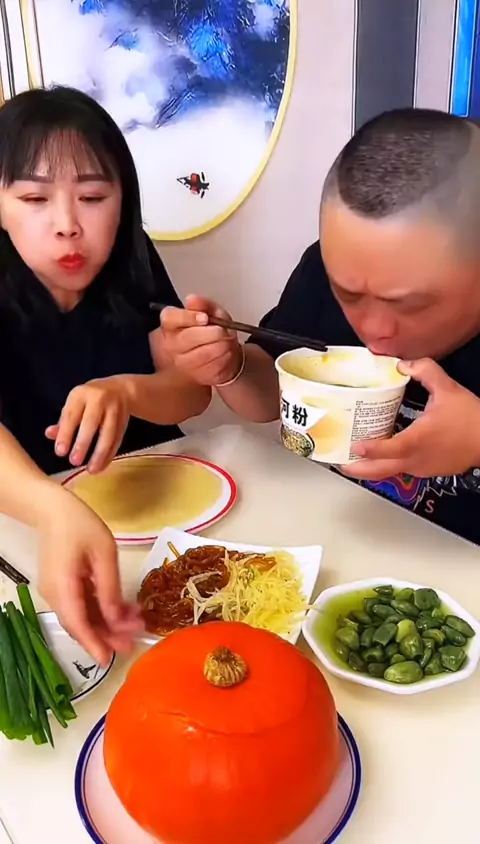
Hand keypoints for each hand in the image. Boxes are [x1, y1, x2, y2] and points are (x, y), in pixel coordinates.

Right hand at [37, 489, 141, 664]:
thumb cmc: (81, 525)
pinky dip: (100, 610)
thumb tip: (117, 619)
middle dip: (107, 635)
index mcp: (63, 586)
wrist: (53, 509)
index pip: (77, 623)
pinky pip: (81, 604)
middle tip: (133, 642)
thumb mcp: (104, 554)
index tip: (109, 659)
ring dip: (106, 623)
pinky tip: (121, 610)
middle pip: (80, 623)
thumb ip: (109, 588)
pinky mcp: (62, 586)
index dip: (93, 643)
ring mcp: (57, 591)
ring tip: (134, 624)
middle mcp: (55, 594)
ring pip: (82, 616)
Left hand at [45, 376, 130, 472]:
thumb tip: (50, 435)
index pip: (71, 415)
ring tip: (91, 470)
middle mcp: (99, 399)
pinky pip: (117, 440)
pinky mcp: (125, 421)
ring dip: (100, 453)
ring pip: (108, 433)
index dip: (65, 434)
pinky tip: (101, 466)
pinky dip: (109, 455)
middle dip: (82, 443)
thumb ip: (64, 421)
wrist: (121, 390)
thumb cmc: (90, 400)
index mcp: (81, 394)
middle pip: (91, 423)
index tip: (60, 452)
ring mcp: (114, 409)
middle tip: (74, 462)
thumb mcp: (75, 404)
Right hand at [160, 295, 242, 385]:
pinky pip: (212, 366)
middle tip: (224, 331)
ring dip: (221, 346)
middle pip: (187, 338)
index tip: (205, 318)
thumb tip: (192, 299)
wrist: (224, 353)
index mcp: (171, 324)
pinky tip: (226, 353)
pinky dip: (225, 358)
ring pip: (202, 354)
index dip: (188, 317)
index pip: (170, 318)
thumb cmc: (215, 330)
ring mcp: (181, 362)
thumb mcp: (213, 311)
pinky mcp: (196, 376)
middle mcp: (171, 344)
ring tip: (227, 341)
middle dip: (211, 333)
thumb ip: (203, 304)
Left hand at [342, 359, 479, 479]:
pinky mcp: (427, 471)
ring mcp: (420, 468)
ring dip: (370, 469)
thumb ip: (425, 371)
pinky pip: (402, 470)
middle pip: (380, 471)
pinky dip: (387, 466)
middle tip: (339, 463)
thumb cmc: (470, 418)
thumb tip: (403, 364)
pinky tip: (380, 456)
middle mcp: (415, 459)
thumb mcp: (448, 389)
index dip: (370, 450)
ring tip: (353, 460)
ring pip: (389, 473)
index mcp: (417, 441)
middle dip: (358, 470)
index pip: (388, 449)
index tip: (354, 446)